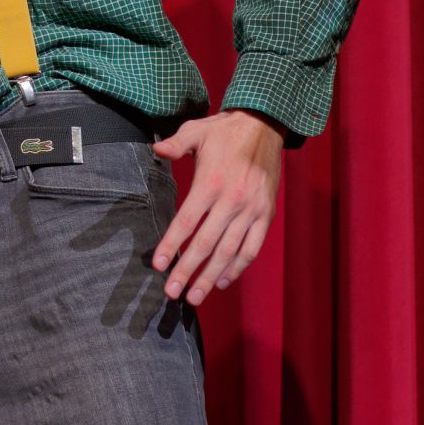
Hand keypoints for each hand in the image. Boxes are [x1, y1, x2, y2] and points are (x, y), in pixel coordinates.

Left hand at [150, 109, 283, 305]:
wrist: (265, 127)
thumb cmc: (225, 132)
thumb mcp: (197, 130)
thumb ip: (176, 143)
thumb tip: (158, 150)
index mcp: (211, 183)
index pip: (187, 221)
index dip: (172, 245)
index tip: (158, 265)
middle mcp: (232, 201)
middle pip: (205, 244)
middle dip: (187, 271)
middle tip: (171, 293)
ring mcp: (251, 211)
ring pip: (229, 252)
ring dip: (211, 277)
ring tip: (194, 297)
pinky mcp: (265, 216)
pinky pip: (251, 248)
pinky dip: (238, 267)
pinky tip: (222, 281)